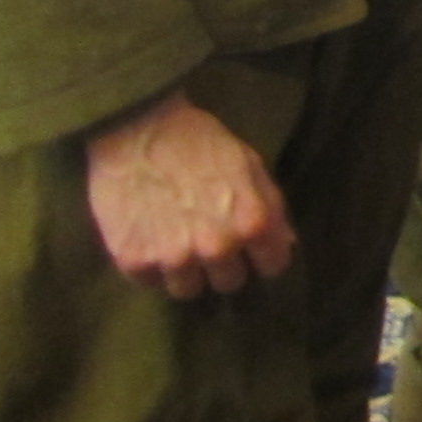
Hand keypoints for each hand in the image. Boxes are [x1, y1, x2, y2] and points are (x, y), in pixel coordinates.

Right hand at [84, 88, 293, 298]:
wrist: (138, 130)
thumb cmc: (200, 142)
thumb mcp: (250, 165)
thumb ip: (271, 208)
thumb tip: (286, 245)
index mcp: (251, 223)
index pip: (272, 267)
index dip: (263, 257)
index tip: (251, 249)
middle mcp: (216, 247)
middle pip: (229, 284)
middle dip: (224, 265)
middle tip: (208, 240)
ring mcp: (173, 258)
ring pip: (188, 290)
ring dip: (186, 272)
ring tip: (176, 242)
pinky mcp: (134, 261)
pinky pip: (150, 282)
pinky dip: (150, 266)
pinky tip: (149, 238)